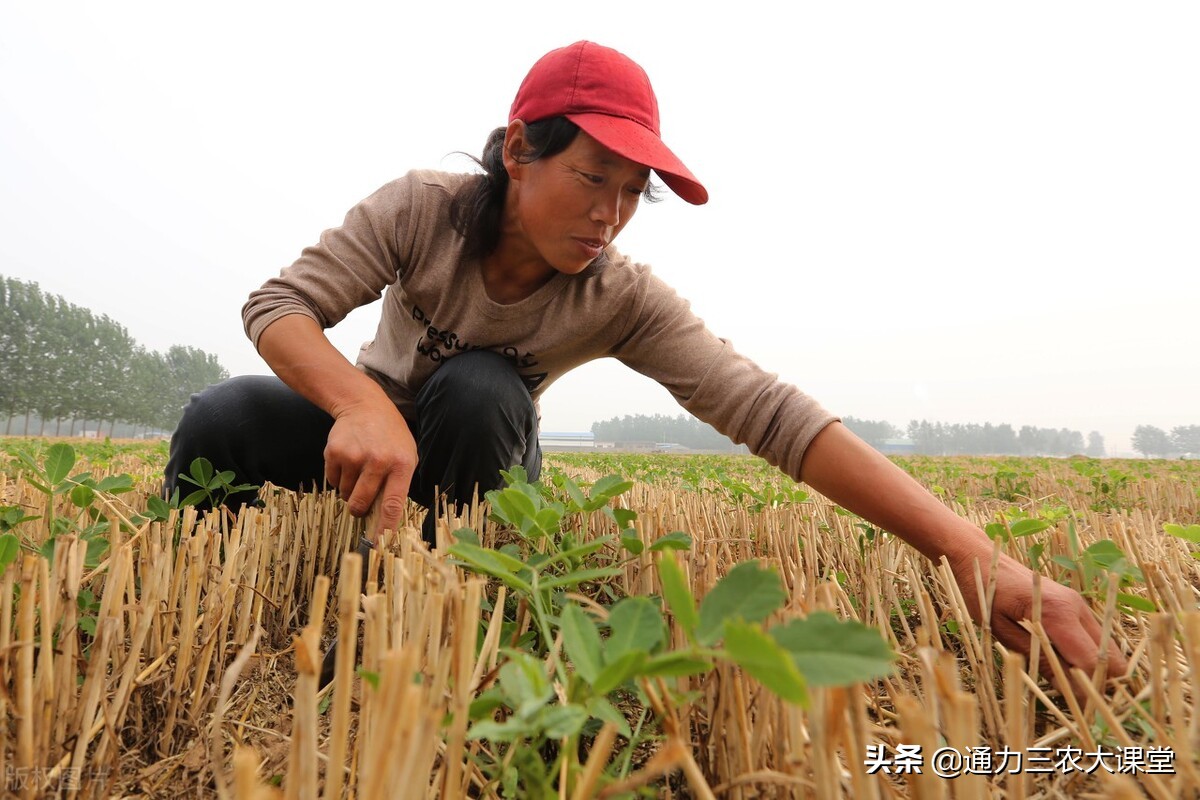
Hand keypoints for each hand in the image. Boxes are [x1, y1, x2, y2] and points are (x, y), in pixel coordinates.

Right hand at [323, 398, 417, 533]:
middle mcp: (378, 461)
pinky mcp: (335, 452)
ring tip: (360, 468)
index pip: (393, 504)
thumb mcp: (406, 455)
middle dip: (358, 510)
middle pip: (361, 504)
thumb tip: (385, 519)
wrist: (364, 405)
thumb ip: (399, 484)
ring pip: (346, 494)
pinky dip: (339, 477)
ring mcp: (354, 456)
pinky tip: (348, 460)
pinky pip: (333, 481)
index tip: (380, 544)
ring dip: (350, 489)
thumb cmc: (390, 436)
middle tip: (361, 502)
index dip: (384, 528)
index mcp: (401, 464)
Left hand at [951, 550, 1127, 689]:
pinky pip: (1094, 637)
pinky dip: (1087, 654)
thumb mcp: (1001, 631)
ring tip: (1064, 679)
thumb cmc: (983, 592)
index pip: (1092, 662)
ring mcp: (1079, 604)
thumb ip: (1036, 658)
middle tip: (1074, 696)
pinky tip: (1061, 661)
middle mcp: (1077, 607)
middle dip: (1099, 681)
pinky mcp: (1076, 605)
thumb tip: (1066, 689)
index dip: (1089, 690)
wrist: (982, 559)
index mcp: (1058, 613)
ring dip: (1094, 668)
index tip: (1078, 709)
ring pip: (1107, 648)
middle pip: (1113, 658)